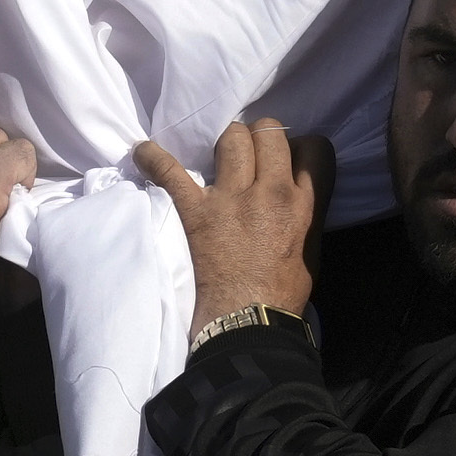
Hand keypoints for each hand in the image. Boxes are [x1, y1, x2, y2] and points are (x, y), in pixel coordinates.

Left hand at [129, 118, 328, 324]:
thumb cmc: (282, 294)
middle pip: (268, 132)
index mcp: (302, 204)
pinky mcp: (196, 210)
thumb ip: (306, 214)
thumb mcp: (312, 250)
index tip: (285, 157)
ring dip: (226, 142)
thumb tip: (298, 195)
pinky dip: (153, 158)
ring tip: (220, 158)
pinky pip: (171, 171)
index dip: (298, 146)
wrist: (249, 322)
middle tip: (251, 154)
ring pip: (231, 138)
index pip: (313, 148)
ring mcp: (231, 199)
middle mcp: (270, 192)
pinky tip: (143, 151)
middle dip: (260, 136)